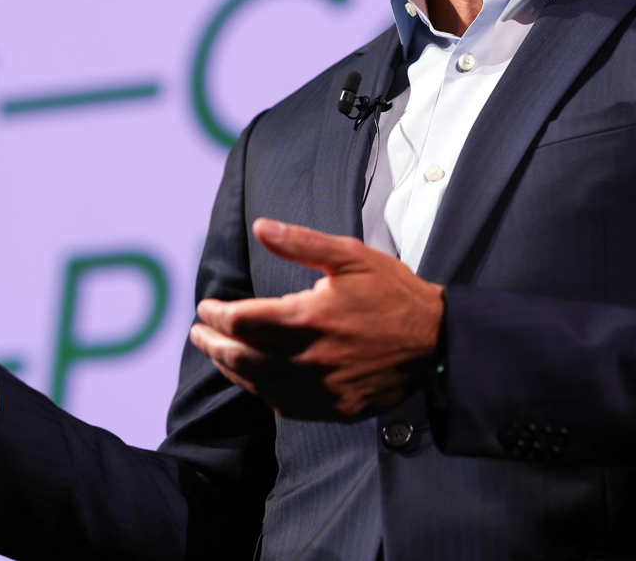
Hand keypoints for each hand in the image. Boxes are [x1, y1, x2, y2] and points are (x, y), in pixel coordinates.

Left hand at [190, 219, 444, 420]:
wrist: (438, 341)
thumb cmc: (393, 293)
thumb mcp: (350, 256)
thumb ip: (302, 243)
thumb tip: (261, 227)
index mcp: (308, 317)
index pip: (241, 321)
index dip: (215, 315)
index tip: (205, 308)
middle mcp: (309, 358)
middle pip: (241, 356)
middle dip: (212, 344)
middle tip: (198, 335)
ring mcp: (321, 388)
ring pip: (259, 384)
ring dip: (232, 369)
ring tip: (219, 356)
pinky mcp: (335, 407)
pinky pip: (286, 406)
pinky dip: (263, 391)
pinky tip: (257, 380)